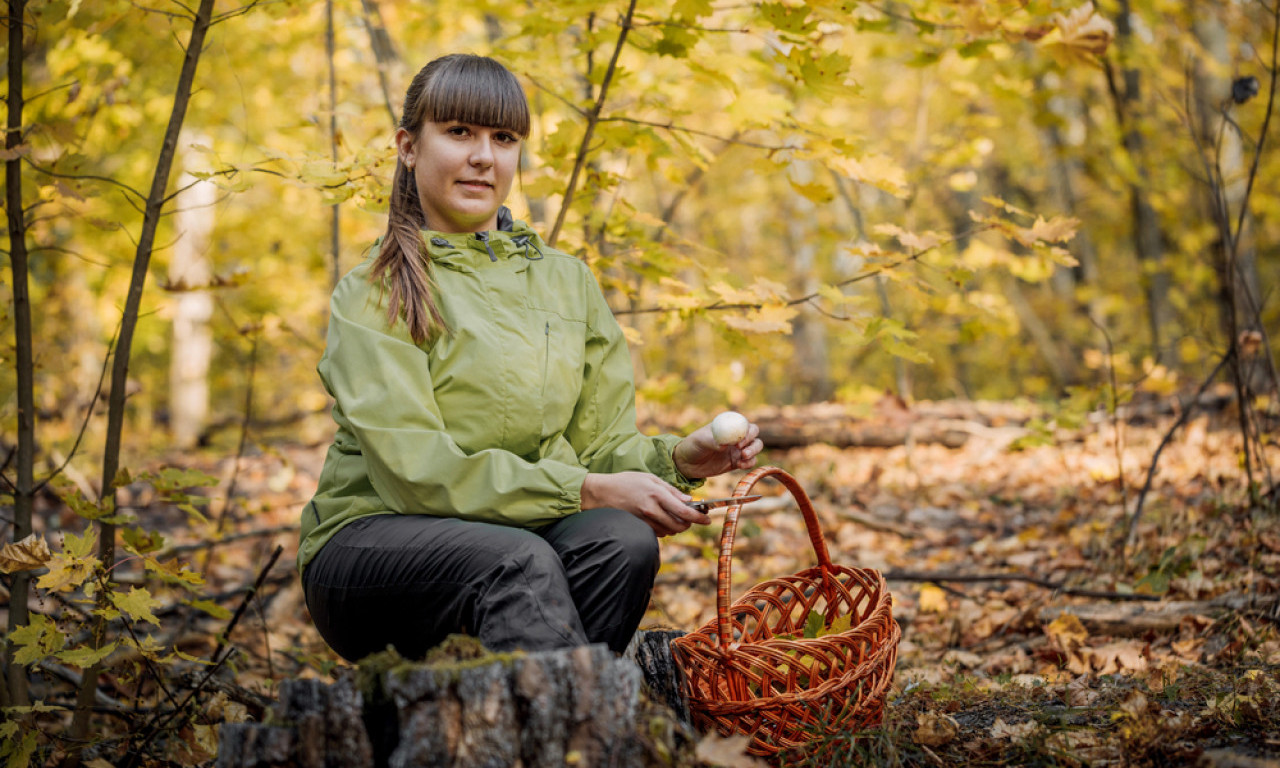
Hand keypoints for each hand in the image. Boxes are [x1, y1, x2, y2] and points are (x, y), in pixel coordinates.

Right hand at [580, 471, 707, 536]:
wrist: (600, 494)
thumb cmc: (625, 482)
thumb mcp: (649, 478)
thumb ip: (670, 489)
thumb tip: (688, 499)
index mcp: (656, 495)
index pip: (684, 512)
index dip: (699, 517)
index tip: (707, 519)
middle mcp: (651, 510)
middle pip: (679, 526)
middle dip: (689, 524)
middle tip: (692, 518)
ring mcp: (644, 521)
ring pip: (669, 531)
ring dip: (676, 526)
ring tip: (674, 516)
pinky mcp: (638, 527)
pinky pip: (658, 533)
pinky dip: (664, 528)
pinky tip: (660, 519)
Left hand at [672, 420, 762, 478]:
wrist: (687, 463)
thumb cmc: (692, 446)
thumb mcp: (700, 441)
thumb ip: (712, 441)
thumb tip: (724, 444)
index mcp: (727, 425)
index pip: (744, 423)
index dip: (746, 431)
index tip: (739, 442)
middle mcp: (735, 435)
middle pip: (754, 434)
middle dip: (752, 442)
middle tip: (742, 451)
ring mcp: (737, 448)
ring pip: (756, 447)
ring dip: (753, 452)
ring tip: (742, 458)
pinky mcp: (737, 461)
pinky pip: (750, 461)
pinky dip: (749, 463)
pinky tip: (740, 465)